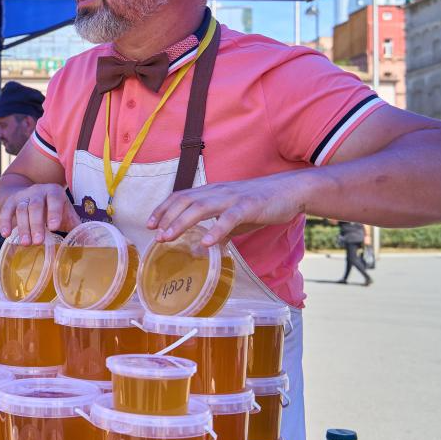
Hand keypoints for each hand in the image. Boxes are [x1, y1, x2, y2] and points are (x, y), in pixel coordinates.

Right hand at [0, 183, 79, 244]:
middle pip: (35, 206)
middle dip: (36, 224)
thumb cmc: (52, 209)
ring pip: (21, 210)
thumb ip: (78, 228)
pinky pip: (6, 210)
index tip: (54, 227)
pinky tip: (6, 234)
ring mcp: (23, 196)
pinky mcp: (10, 202)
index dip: (54, 212)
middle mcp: (38, 191)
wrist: (28, 195)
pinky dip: (4, 221)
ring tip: (26, 244)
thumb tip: (95, 244)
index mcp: (54, 193)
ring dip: (22, 227)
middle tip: (37, 242)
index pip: (54, 199)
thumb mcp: (66, 214)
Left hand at [147, 172, 308, 245]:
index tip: (149, 223)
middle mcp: (218, 192)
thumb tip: (204, 248)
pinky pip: (230, 218)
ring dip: (182, 222)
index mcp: (212, 192)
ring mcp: (233, 198)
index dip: (163, 208)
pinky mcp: (250, 206)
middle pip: (185, 200)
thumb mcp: (235, 217)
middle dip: (167, 216)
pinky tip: (207, 243)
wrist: (291, 190)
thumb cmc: (261, 204)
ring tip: (168, 236)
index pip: (181, 196)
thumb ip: (219, 231)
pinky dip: (217, 229)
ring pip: (201, 207)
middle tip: (155, 234)